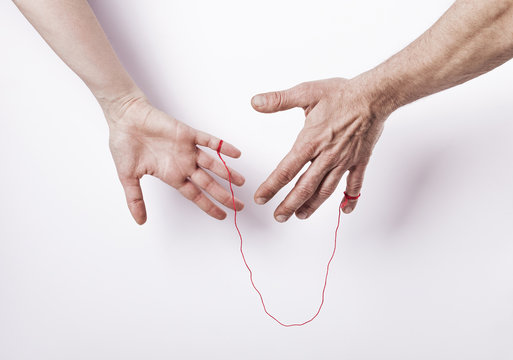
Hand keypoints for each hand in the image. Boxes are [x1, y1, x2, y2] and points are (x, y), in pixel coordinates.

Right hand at [103, 95, 244, 224]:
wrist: (124, 119)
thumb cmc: (125, 145)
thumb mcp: (128, 177)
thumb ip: (135, 199)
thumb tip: (140, 222)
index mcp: (171, 175)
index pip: (195, 196)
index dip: (209, 206)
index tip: (222, 216)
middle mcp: (183, 164)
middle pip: (208, 184)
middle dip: (224, 196)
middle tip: (240, 206)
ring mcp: (187, 150)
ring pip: (213, 164)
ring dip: (227, 173)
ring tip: (241, 182)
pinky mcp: (188, 134)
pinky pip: (209, 141)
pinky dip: (222, 146)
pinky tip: (236, 153)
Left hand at [251, 77, 388, 221]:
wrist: (375, 95)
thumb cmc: (342, 93)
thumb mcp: (306, 92)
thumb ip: (279, 100)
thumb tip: (255, 102)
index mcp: (310, 142)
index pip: (286, 170)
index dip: (271, 186)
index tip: (261, 198)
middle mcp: (326, 156)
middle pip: (304, 187)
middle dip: (289, 204)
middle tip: (279, 216)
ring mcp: (344, 161)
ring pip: (326, 190)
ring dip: (312, 205)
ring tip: (301, 215)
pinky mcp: (360, 161)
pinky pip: (355, 185)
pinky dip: (350, 199)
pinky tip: (344, 210)